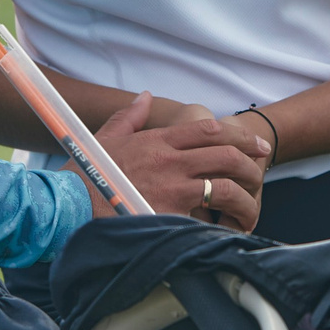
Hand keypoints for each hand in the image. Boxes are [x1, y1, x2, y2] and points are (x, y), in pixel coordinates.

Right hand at [87, 93, 270, 229]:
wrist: (67, 208)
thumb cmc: (83, 176)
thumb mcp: (104, 139)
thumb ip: (128, 117)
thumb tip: (145, 97)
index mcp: (157, 141)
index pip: (208, 129)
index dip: (238, 135)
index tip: (255, 145)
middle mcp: (170, 161)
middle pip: (226, 153)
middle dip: (252, 162)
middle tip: (262, 172)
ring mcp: (173, 188)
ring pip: (226, 186)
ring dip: (247, 198)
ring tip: (249, 211)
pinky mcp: (172, 216)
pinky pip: (211, 217)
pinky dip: (226, 224)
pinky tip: (230, 232)